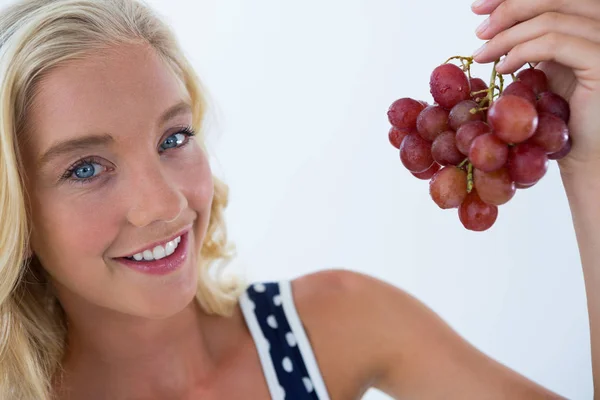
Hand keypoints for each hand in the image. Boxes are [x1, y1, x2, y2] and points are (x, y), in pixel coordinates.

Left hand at [471, 0, 599, 176]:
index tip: (478, 7)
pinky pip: (555, 44)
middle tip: (479, 31)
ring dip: (508, 35)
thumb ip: (533, 44)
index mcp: (590, 26)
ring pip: (552, 20)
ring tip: (482, 54)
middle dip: (509, 9)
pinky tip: (503, 68)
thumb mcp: (545, 71)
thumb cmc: (561, 119)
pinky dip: (522, 51)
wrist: (584, 156)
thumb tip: (494, 24)